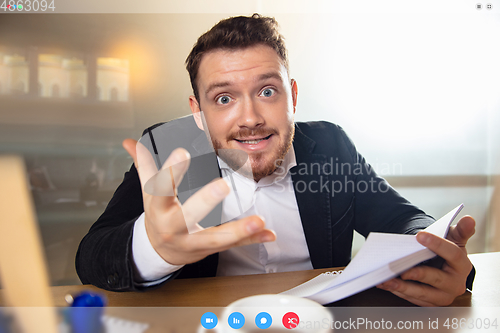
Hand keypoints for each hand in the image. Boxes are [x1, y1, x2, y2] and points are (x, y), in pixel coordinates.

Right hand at [123, 139, 275, 265]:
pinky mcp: (210, 248)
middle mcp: (174, 226)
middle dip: (205, 201)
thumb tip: (129, 142)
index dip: (170, 171)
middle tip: (222, 185)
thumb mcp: (148, 192)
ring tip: (258, 220)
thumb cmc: (158, 215)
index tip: (182, 151)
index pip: (161, 188)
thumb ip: (144, 165)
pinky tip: (269, 234)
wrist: (159, 251)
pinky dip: (252, 240)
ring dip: (239, 230)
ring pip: (216, 238)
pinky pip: (232, 246)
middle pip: (188, 215)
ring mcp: (193, 241)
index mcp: (159, 208)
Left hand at [377, 216, 474, 305]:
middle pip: (436, 278)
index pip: (452, 253)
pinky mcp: (430, 303)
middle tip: (402, 269)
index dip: (436, 244)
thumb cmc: (448, 251)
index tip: (419, 235)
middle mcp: (455, 284)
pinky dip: (398, 292)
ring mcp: (443, 295)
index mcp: (462, 265)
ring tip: (386, 280)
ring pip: (422, 293)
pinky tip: (385, 284)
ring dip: (403, 287)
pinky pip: (413, 299)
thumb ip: (462, 229)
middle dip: (418, 273)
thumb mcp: (455, 238)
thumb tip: (469, 220)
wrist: (445, 267)